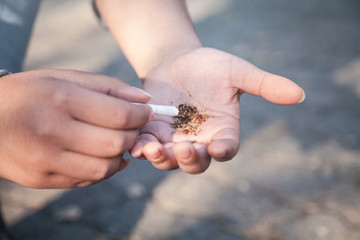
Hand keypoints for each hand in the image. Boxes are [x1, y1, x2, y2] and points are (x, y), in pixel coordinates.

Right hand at [0, 69, 151, 187]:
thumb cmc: (31, 93)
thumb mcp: (65, 77)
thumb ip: (108, 87)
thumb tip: (145, 100)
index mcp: (61, 100)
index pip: (119, 115)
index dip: (141, 115)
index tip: (146, 113)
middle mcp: (52, 132)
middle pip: (115, 143)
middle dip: (134, 135)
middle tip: (133, 127)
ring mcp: (45, 160)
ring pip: (104, 167)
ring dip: (121, 155)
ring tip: (119, 142)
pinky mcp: (40, 179)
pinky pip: (86, 180)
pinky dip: (103, 169)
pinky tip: (102, 155)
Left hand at [131, 47, 303, 173]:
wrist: (177, 61)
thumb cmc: (210, 67)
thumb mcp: (237, 72)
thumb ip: (264, 84)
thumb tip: (300, 94)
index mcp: (222, 131)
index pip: (226, 148)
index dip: (223, 151)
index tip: (218, 149)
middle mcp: (200, 141)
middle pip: (197, 162)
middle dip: (190, 160)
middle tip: (184, 150)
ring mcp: (175, 140)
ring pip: (169, 161)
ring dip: (162, 160)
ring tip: (154, 150)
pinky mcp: (154, 133)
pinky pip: (147, 147)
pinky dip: (142, 149)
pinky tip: (136, 145)